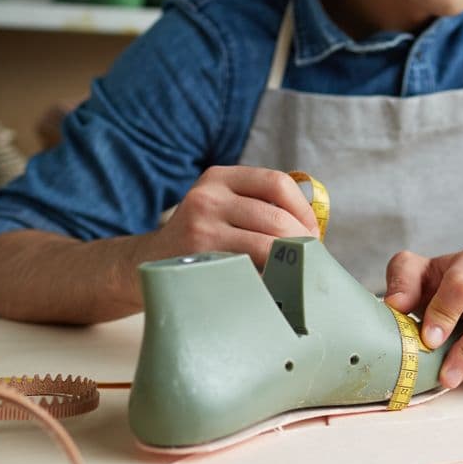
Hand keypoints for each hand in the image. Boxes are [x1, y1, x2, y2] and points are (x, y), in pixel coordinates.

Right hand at [149, 166, 319, 266]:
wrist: (148, 264)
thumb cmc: (201, 238)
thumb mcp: (220, 206)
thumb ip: (258, 206)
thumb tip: (314, 231)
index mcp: (219, 177)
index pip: (277, 182)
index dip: (304, 211)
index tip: (313, 234)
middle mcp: (207, 197)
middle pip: (276, 218)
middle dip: (301, 244)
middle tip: (309, 262)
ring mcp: (200, 228)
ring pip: (266, 246)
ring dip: (289, 264)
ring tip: (295, 274)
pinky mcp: (199, 259)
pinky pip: (250, 270)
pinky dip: (269, 279)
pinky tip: (272, 286)